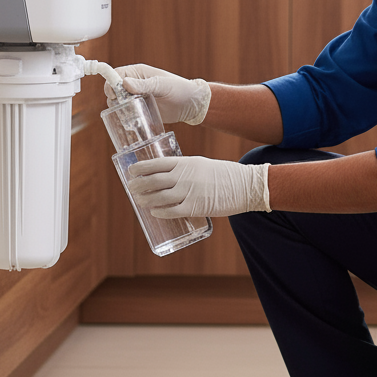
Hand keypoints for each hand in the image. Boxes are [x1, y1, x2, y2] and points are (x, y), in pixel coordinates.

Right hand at [104, 63, 210, 124]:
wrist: (192, 104)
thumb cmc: (180, 89)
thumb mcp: (163, 85)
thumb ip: (145, 85)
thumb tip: (125, 83)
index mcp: (138, 73)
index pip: (115, 75)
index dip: (111, 83)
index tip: (114, 94)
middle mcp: (134, 85)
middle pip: (113, 90)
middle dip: (115, 99)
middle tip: (126, 105)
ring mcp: (136, 98)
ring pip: (118, 103)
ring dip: (120, 110)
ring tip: (132, 114)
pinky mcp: (140, 110)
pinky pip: (127, 114)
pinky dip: (126, 118)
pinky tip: (134, 120)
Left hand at [127, 156, 269, 217]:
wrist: (245, 185)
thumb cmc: (224, 174)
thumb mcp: (201, 164)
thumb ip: (185, 169)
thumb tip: (169, 177)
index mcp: (185, 163)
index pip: (156, 164)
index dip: (140, 168)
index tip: (131, 171)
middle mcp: (184, 176)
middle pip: (152, 181)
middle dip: (138, 185)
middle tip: (131, 188)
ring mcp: (188, 192)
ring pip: (158, 197)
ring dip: (145, 200)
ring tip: (139, 201)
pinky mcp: (195, 207)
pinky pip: (171, 211)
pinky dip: (160, 212)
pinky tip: (154, 213)